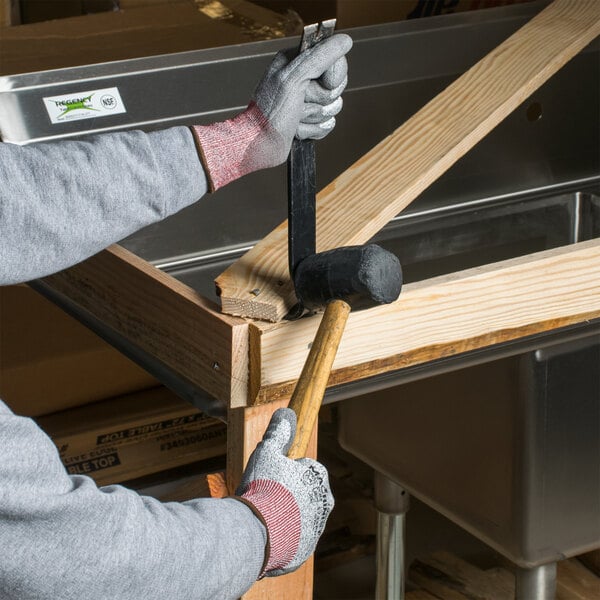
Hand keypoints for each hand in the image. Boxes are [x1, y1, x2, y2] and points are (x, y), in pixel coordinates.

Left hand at [191, 34, 352, 189]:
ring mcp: (305, 100)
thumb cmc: (270, 112)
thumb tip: (343, 41)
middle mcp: (302, 78)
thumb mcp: (294, 78)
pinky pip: (327, 124)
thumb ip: (320, 57)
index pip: (334, 59)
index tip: (323, 82)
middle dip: (321, 99)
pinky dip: (313, 130)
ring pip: (333, 106)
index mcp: (297, 61)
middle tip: (301, 101)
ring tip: (295, 117)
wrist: (258, 145)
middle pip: (336, 86)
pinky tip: (296, 129)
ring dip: (314, 116)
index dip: (333, 75)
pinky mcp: (309, 120)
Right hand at [236, 408, 333, 576]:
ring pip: (299, 516)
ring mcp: (315, 527)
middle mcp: (323, 502)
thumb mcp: (267, 452)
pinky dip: (282, 536)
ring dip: (284, 515)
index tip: (271, 477)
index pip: (304, 467)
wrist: (258, 534)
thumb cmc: (264, 489)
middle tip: (265, 496)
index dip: (284, 470)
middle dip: (287, 493)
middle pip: (303, 492)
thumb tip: (287, 413)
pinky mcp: (305, 548)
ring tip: (263, 516)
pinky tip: (266, 533)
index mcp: (318, 477)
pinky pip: (293, 538)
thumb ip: (278, 433)